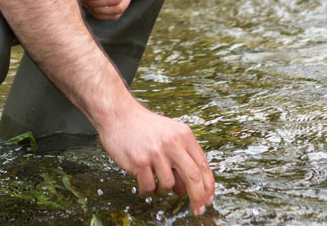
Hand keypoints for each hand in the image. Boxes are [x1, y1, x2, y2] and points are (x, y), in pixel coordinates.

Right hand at [94, 104, 215, 214]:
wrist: (119, 115)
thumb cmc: (144, 127)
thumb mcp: (169, 136)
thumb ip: (180, 160)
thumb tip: (184, 189)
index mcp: (184, 135)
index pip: (203, 165)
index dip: (208, 186)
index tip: (208, 200)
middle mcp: (173, 143)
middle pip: (193, 177)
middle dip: (198, 197)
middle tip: (198, 210)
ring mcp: (156, 152)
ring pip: (169, 185)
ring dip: (163, 191)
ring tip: (155, 184)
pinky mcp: (140, 161)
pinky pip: (150, 186)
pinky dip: (148, 191)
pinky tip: (144, 185)